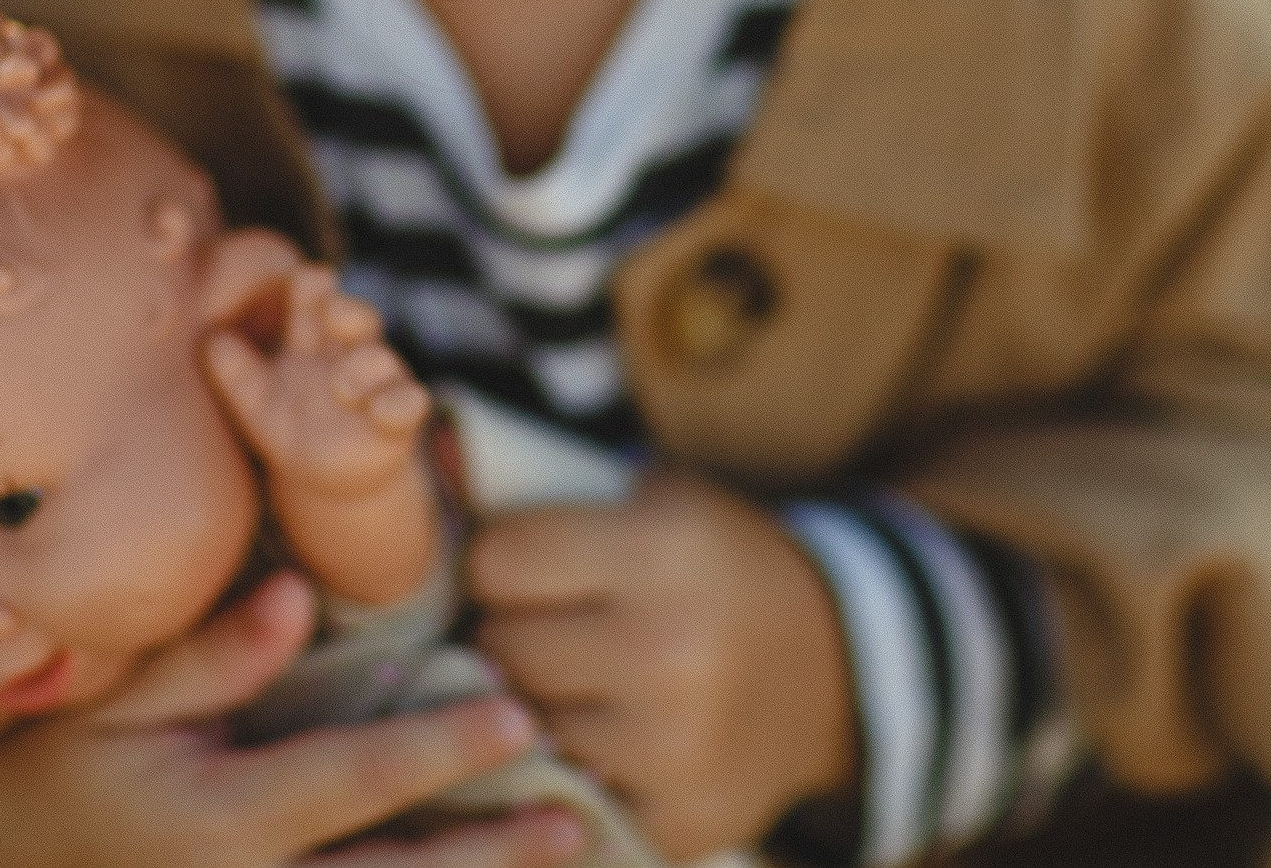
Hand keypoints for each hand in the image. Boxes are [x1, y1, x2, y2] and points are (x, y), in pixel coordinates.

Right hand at [0, 571, 587, 867]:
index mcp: (217, 821)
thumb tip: (299, 602)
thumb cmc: (50, 757)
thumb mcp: (115, 697)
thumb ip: (212, 656)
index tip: (516, 713)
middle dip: (488, 852)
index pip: (352, 781)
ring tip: (562, 862)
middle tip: (573, 817)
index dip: (439, 748)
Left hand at [210, 266, 429, 498]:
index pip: (317, 302)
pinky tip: (380, 411)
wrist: (327, 479)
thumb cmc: (292, 427)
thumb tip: (214, 341)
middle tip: (331, 312)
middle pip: (358, 317)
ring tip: (342, 387)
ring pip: (383, 358)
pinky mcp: (399, 418)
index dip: (313, 288)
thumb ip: (236, 374)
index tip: (304, 278)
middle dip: (347, 310)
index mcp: (316, 342)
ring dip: (365, 365)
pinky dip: (399, 403)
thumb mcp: (257, 404)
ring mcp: (379, 384)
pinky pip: (411, 401)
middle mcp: (351, 354)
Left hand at [467, 472, 858, 859]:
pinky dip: (571, 768)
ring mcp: (674, 746)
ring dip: (532, 702)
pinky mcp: (676, 820)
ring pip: (525, 724)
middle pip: (503, 646)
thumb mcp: (655, 499)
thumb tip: (437, 450)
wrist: (833, 669)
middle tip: (543, 624)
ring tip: (575, 677)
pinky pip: (565, 794)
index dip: (498, 560)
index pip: (499, 559)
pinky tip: (603, 735)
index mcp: (664, 552)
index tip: (520, 565)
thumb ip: (546, 482)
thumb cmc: (719, 566)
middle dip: (507, 631)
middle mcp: (669, 650)